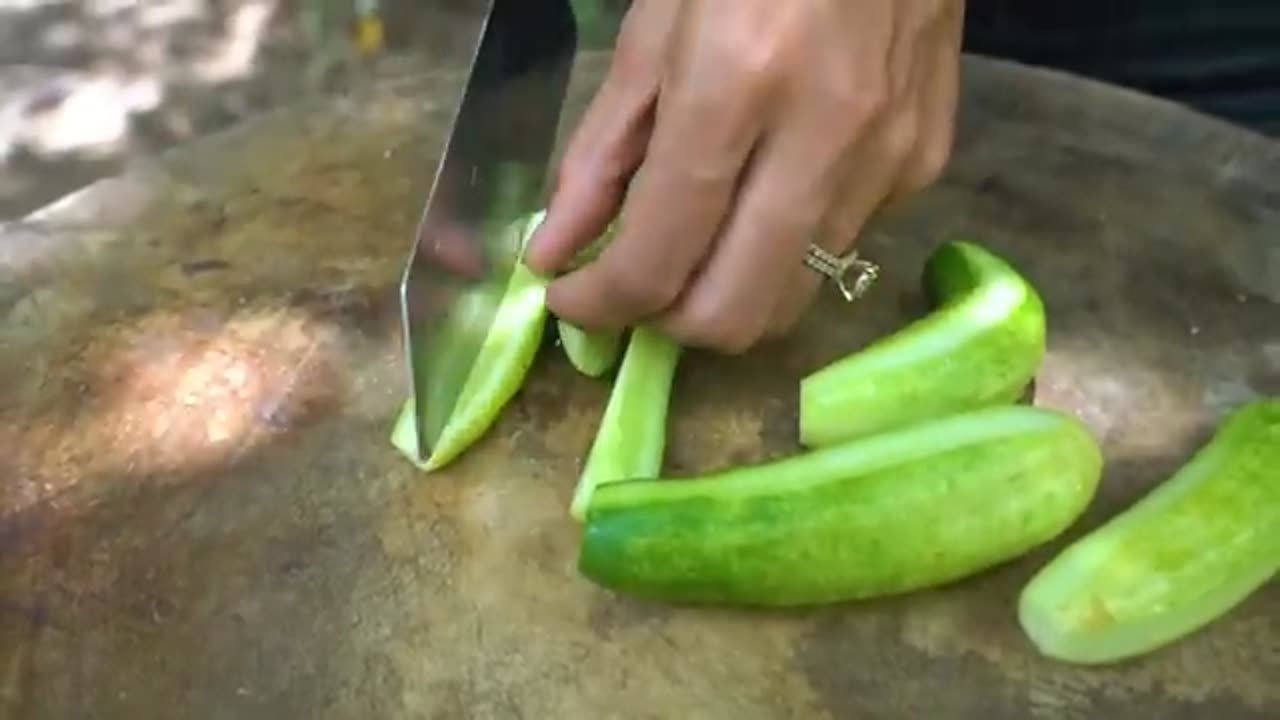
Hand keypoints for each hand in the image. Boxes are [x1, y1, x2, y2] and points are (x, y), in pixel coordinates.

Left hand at [524, 0, 964, 352]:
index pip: (659, 257)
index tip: (570, 298)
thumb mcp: (652, 29)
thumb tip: (555, 251)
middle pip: (735, 314)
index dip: (599, 303)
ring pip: (793, 298)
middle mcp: (823, 137)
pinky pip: (841, 247)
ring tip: (696, 243)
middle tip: (635, 283)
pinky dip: (786, 246)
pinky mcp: (925, 161)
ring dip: (728, 293)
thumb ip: (600, 152)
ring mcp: (887, 156)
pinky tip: (770, 188)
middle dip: (666, 323)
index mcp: (734, 86)